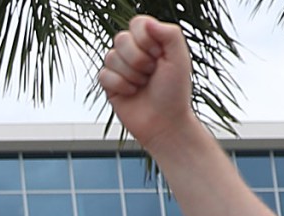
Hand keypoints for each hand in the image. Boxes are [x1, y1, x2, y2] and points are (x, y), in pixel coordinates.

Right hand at [98, 16, 198, 150]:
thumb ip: (169, 34)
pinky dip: (120, 86)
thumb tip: (147, 23)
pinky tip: (131, 93)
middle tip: (151, 73)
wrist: (164, 123)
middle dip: (138, 59)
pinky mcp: (109, 83)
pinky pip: (103, 75)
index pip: (138, 23)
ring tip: (143, 84)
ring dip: (130, 75)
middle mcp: (135, 51)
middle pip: (121, 39)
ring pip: (111, 56)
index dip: (145, 39)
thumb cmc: (174, 93)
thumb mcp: (180, 59)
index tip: (159, 56)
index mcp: (152, 41)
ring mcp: (120, 67)